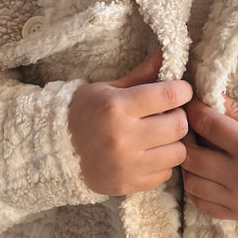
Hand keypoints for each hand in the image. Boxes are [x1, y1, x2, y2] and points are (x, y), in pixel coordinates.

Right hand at [68, 47, 191, 195]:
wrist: (56, 150)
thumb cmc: (85, 112)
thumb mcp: (109, 88)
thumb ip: (142, 75)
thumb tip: (167, 52)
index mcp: (117, 106)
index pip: (170, 95)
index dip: (182, 91)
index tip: (180, 91)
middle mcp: (122, 137)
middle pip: (179, 125)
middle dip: (178, 117)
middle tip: (169, 114)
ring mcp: (126, 165)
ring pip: (178, 153)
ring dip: (173, 143)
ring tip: (160, 137)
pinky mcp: (128, 184)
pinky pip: (165, 174)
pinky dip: (161, 163)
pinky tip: (148, 155)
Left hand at [183, 97, 237, 223]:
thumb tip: (211, 97)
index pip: (206, 124)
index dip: (193, 110)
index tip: (191, 103)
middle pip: (191, 155)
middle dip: (185, 137)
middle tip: (189, 128)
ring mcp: (237, 198)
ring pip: (191, 182)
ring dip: (189, 164)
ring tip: (197, 151)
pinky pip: (202, 204)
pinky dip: (196, 189)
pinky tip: (204, 175)